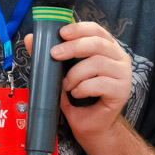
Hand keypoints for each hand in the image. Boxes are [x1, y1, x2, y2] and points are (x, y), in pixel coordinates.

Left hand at [24, 21, 131, 142]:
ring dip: (76, 74)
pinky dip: (83, 88)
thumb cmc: (77, 96)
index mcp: (107, 48)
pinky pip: (101, 83)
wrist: (91, 125)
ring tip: (67, 85)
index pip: (96, 30)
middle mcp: (119, 58)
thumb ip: (49, 55)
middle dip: (73, 47)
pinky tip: (77, 94)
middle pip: (97, 43)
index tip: (61, 33)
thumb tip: (30, 38)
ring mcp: (123, 74)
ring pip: (98, 63)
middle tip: (55, 55)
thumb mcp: (60, 73)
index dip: (79, 29)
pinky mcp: (122, 90)